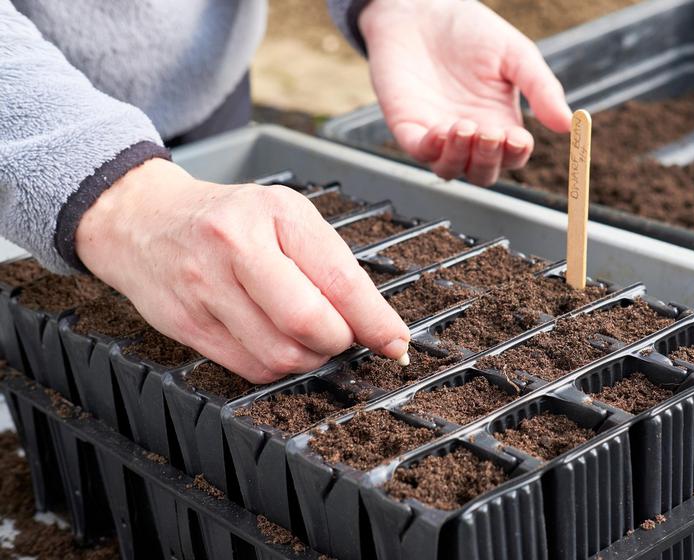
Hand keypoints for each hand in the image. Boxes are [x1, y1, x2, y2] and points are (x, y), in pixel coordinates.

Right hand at [76, 158, 409, 382]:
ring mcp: (206, 289)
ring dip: (309, 358)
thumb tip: (377, 326)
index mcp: (275, 214)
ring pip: (282, 356)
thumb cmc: (228, 219)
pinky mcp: (186, 325)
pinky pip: (251, 369)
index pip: (339, 281)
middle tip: (340, 333)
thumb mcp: (285, 216)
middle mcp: (237, 248)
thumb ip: (331, 265)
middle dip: (339, 341)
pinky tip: (273, 341)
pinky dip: (276, 367)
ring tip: (305, 335)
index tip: (395, 342)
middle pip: (310, 325)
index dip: (375, 322)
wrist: (140, 220)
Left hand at [360, 0, 571, 185]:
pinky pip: (419, 151)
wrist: (421, 8)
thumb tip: (569, 123)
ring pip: (451, 169)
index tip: (519, 139)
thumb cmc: (469, 31)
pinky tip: (442, 131)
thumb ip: (540, 88)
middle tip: (492, 133)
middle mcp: (470, 135)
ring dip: (461, 157)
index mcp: (499, 122)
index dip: (516, 154)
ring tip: (467, 127)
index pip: (512, 156)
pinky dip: (431, 149)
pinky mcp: (408, 126)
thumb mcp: (515, 55)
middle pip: (483, 171)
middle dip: (490, 159)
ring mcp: (437, 133)